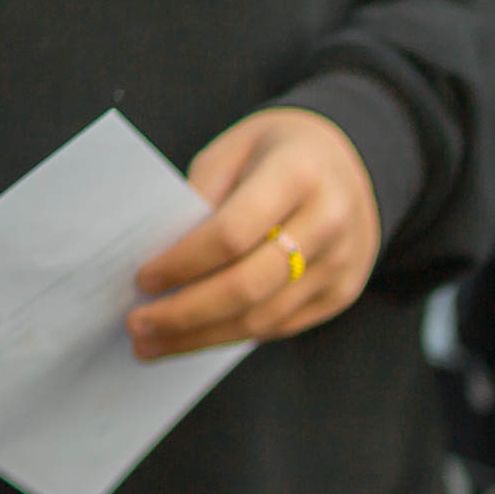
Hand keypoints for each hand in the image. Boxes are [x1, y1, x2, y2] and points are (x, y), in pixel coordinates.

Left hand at [129, 108, 380, 358]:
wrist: (354, 165)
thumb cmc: (282, 153)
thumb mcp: (236, 149)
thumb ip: (203, 194)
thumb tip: (162, 257)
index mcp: (298, 174)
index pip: (232, 233)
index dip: (184, 262)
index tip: (144, 279)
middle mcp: (328, 223)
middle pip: (248, 286)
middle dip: (186, 313)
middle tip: (140, 326)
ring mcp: (341, 264)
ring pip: (263, 318)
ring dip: (203, 336)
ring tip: (157, 344)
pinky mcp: (341, 293)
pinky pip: (281, 325)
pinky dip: (234, 333)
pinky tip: (199, 335)